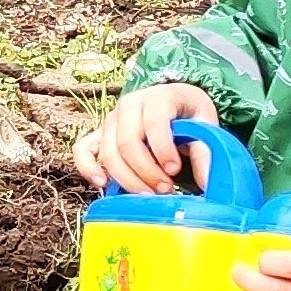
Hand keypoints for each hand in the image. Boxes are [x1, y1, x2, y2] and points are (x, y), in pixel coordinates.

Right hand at [72, 81, 222, 194]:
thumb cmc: (190, 114)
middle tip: (165, 189)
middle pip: (127, 141)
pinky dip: (87, 167)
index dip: (162, 150)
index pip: (154, 121)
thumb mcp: (206, 125)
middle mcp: (130, 104)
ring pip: (107, 151)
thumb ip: (206, 152)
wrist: (175, 101)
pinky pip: (82, 149)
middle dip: (145, 171)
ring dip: (126, 178)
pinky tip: (102, 184)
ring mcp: (111, 119)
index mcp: (158, 96)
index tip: (175, 170)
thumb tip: (207, 183)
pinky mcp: (99, 133)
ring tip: (147, 194)